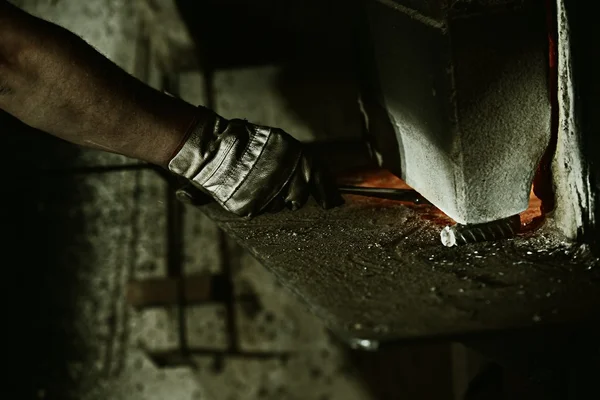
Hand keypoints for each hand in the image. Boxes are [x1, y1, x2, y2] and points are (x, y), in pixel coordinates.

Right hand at [169, 107, 342, 216]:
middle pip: (298, 198)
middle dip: (289, 194)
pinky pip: (256, 211)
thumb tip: (330, 196)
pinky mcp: (250, 207)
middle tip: (271, 182)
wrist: (210, 147)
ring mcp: (269, 194)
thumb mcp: (276, 142)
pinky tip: (241, 188)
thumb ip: (299, 164)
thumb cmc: (240, 140)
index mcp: (296, 156)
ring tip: (250, 181)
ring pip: (276, 207)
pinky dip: (249, 203)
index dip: (327, 192)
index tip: (332, 203)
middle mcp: (287, 176)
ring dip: (267, 199)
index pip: (320, 178)